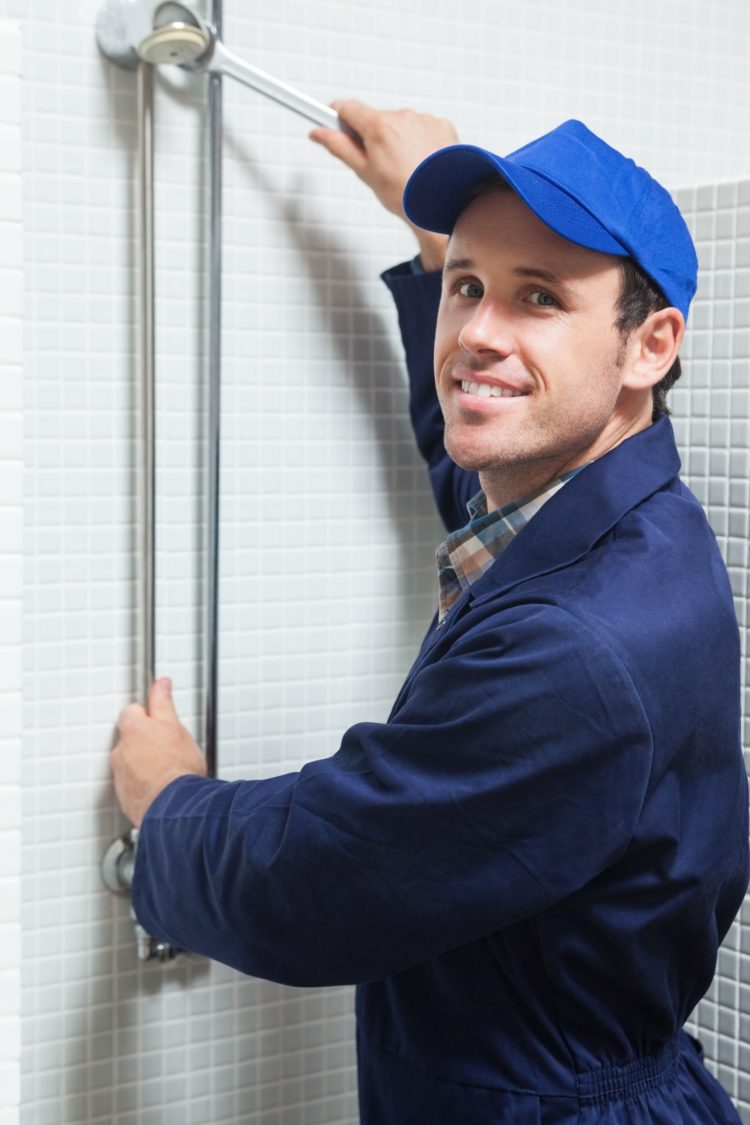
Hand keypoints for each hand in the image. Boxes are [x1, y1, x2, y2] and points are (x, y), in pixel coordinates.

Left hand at [112, 677, 206, 827]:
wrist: (176, 807)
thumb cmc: (177, 769)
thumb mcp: (175, 727)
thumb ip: (163, 704)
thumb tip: (160, 684)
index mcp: (132, 730)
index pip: (132, 711)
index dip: (148, 714)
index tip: (159, 718)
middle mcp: (121, 752)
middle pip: (130, 738)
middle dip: (145, 740)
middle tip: (168, 746)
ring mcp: (121, 776)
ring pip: (130, 762)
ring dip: (144, 763)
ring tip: (168, 769)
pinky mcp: (125, 797)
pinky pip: (132, 785)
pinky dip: (143, 784)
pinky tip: (162, 786)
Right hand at [310, 100, 457, 270]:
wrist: (443, 204)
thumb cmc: (406, 195)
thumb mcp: (366, 173)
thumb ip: (340, 147)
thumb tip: (319, 133)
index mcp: (379, 126)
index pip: (348, 107)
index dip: (338, 116)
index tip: (333, 122)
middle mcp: (403, 117)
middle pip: (376, 119)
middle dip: (373, 136)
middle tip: (378, 164)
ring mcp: (424, 120)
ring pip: (401, 125)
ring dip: (398, 140)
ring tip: (405, 169)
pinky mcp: (442, 125)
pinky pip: (423, 128)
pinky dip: (420, 141)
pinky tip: (422, 163)